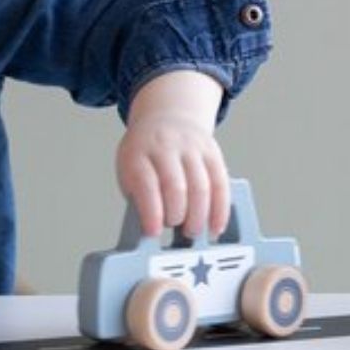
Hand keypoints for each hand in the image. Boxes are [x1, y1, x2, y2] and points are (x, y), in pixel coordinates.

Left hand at [116, 69, 228, 238]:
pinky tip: (216, 225)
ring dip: (198, 216)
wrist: (166, 117)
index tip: (154, 232)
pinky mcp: (212, 152)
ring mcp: (191, 147)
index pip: (146, 184)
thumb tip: (151, 231)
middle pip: (176, 186)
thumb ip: (138, 197)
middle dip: (177, 215)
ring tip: (192, 231)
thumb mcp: (129, 170)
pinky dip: (220, 209)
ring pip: (201, 186)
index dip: (151, 212)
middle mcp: (165, 146)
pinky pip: (220, 183)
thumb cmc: (145, 154)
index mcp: (138, 153)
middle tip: (176, 229)